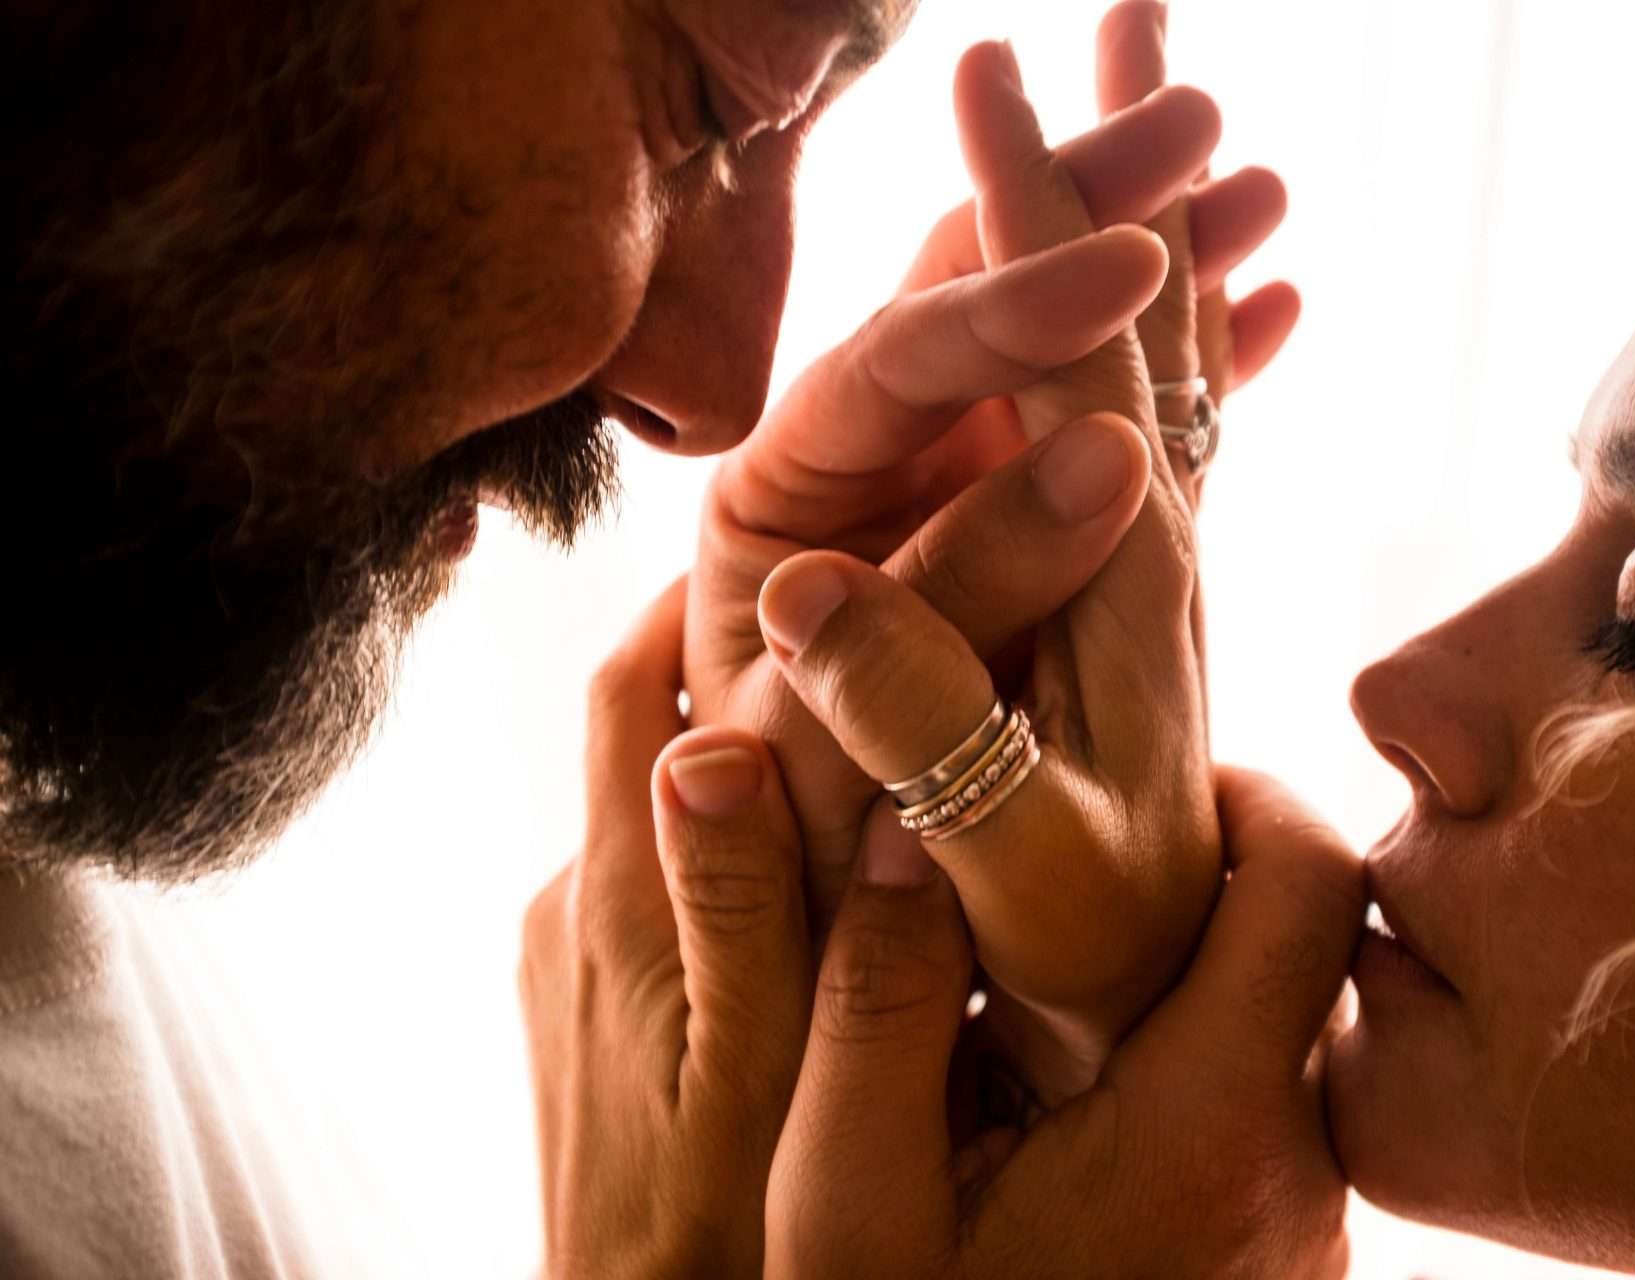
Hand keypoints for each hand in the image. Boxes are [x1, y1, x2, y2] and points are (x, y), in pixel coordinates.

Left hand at [518, 581, 816, 1278]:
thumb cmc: (725, 1214)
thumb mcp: (757, 1063)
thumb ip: (740, 904)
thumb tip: (712, 742)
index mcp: (624, 898)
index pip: (632, 687)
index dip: (699, 589)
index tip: (794, 531)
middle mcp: (578, 903)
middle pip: (626, 717)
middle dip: (705, 639)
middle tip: (819, 593)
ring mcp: (571, 955)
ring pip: (644, 797)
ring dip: (715, 735)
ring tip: (829, 714)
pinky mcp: (577, 1002)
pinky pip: (645, 873)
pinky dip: (707, 829)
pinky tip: (789, 858)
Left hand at [686, 0, 1294, 919]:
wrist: (844, 968)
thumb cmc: (811, 888)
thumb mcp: (843, 764)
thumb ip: (951, 607)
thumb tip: (1105, 455)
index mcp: (782, 507)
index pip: (891, 362)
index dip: (1005, 304)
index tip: (1131, 263)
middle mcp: (858, 475)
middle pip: (964, 304)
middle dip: (1082, 209)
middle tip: (1199, 121)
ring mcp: (945, 497)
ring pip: (1055, 348)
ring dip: (1158, 267)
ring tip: (1256, 191)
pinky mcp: (1021, 539)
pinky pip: (1117, 429)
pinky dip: (1189, 377)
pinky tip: (1271, 306)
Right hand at [766, 766, 1364, 1279]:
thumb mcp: (845, 1203)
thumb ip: (876, 1007)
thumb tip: (918, 829)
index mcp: (1209, 1128)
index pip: (1313, 885)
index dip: (1246, 790)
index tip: (1144, 774)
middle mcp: (1294, 1168)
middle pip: (1310, 940)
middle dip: (1206, 864)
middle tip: (1078, 850)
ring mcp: (1298, 1215)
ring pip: (1285, 1019)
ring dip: (1189, 960)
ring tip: (1054, 964)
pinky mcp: (1275, 1245)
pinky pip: (1266, 1096)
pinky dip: (1187, 1045)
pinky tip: (1069, 1075)